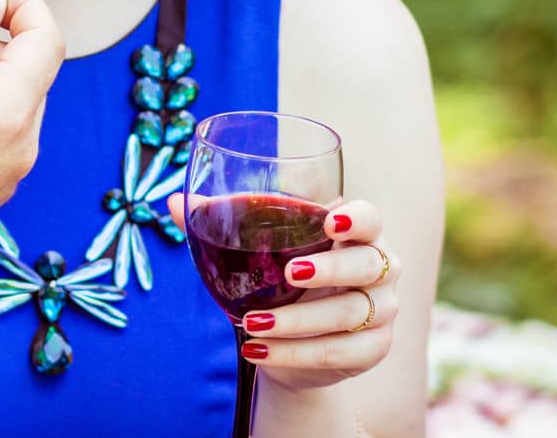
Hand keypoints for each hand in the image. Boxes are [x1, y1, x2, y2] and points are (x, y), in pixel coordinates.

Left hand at [236, 200, 401, 391]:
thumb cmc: (281, 281)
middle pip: (367, 264)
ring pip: (348, 313)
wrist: (294, 345)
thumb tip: (173, 202)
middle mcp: (380, 269)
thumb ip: (221, 222)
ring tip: (252, 323)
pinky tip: (260, 351)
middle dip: (329, 269)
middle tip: (288, 273)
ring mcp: (382, 311)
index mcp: (357, 235)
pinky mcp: (373, 349)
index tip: (329, 221)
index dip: (357, 219)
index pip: (371, 219)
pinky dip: (295, 353)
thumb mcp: (257, 252)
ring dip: (297, 320)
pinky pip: (337, 352)